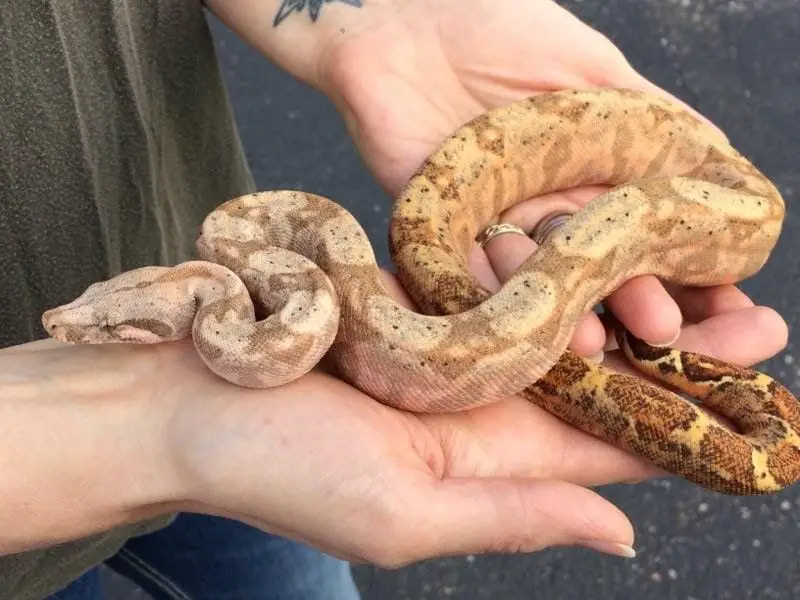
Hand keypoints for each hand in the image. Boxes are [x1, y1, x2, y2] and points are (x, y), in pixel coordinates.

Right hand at [165, 268, 780, 567]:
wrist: (189, 401)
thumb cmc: (282, 469)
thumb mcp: (404, 513)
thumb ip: (513, 517)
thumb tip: (618, 537)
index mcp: (490, 463)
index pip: (609, 448)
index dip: (686, 419)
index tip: (763, 385)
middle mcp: (482, 404)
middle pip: (601, 377)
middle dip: (677, 347)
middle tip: (760, 312)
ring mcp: (452, 345)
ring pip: (555, 320)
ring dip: (622, 296)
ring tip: (695, 266)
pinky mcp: (418, 300)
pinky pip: (495, 278)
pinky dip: (542, 262)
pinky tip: (590, 237)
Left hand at [318, 0, 787, 357]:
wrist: (407, 21)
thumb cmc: (500, 28)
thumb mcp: (591, 67)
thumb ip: (650, 116)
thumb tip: (723, 159)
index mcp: (591, 176)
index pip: (646, 235)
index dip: (687, 271)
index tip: (728, 302)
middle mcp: (548, 211)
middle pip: (598, 272)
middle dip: (635, 303)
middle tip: (665, 331)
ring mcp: (497, 224)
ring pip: (538, 284)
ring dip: (570, 316)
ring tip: (601, 341)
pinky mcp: (440, 230)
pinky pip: (469, 275)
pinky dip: (499, 299)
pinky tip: (526, 321)